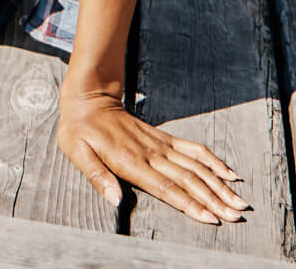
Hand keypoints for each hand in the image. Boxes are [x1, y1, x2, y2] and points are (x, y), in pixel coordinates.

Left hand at [57, 90, 249, 224]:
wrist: (87, 98)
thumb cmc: (79, 129)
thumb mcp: (77, 151)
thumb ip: (97, 176)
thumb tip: (116, 200)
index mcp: (130, 161)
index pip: (166, 187)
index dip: (189, 203)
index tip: (210, 218)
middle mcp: (150, 153)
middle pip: (188, 179)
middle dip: (214, 199)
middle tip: (235, 215)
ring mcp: (159, 144)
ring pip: (195, 166)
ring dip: (218, 184)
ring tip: (238, 200)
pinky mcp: (162, 137)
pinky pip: (192, 148)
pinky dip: (212, 160)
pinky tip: (228, 172)